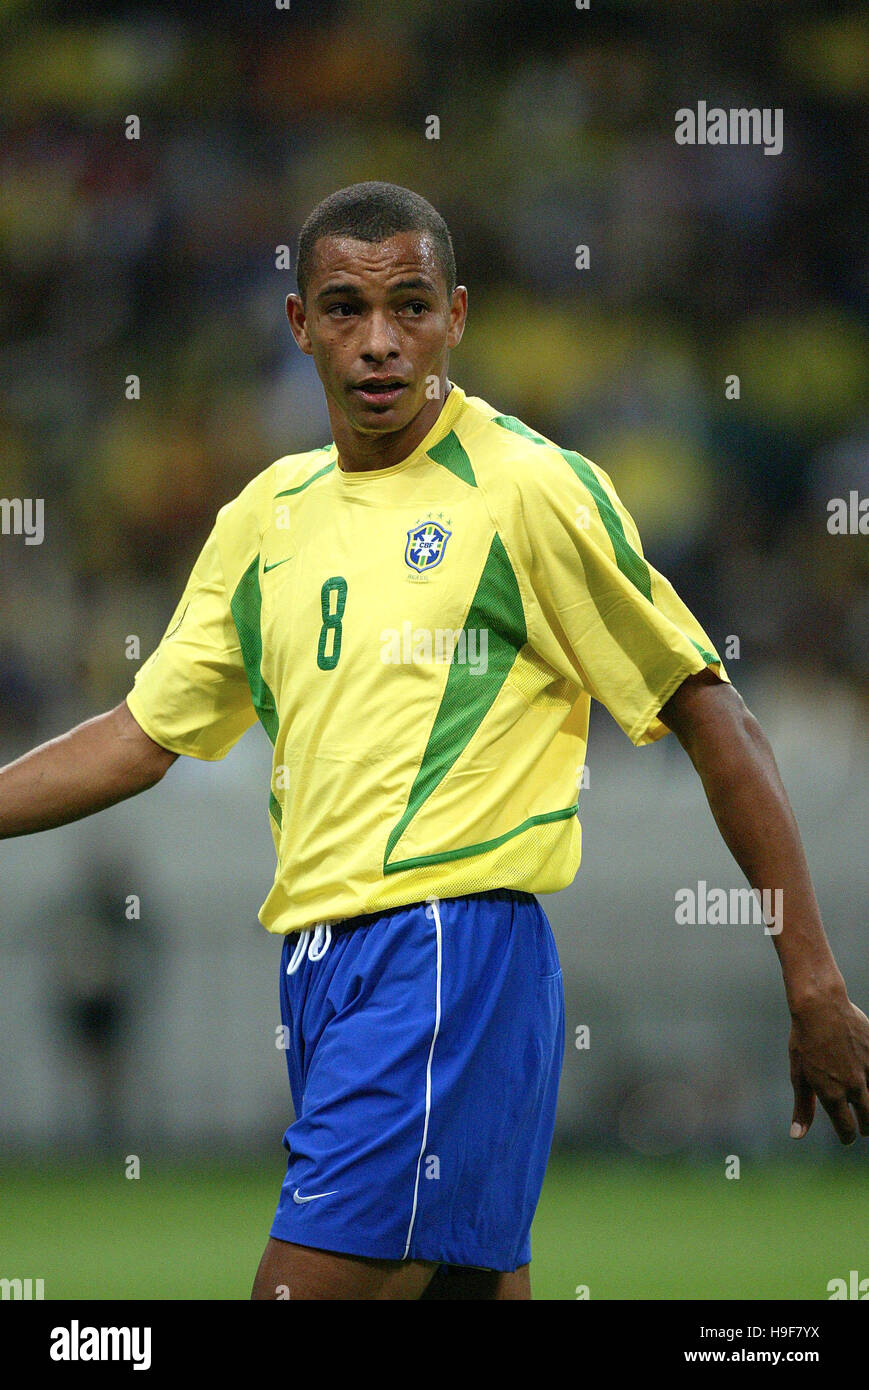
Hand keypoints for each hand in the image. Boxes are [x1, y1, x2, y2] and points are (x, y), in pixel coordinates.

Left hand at [789, 990, 868, 1143]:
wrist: (821, 1006)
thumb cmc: (805, 1040)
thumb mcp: (799, 1075)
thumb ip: (803, 1108)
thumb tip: (796, 1136)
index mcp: (832, 1095)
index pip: (847, 1130)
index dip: (846, 1137)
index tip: (846, 1136)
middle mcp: (854, 1086)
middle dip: (866, 1127)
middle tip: (864, 1128)